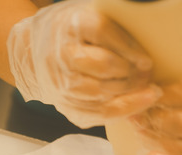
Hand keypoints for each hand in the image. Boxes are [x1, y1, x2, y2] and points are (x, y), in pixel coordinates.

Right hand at [7, 0, 161, 127]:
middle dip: (132, 73)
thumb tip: (148, 31)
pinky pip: (97, 113)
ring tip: (149, 91)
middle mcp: (62, 54)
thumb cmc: (70, 32)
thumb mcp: (86, 14)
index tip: (147, 59)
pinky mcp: (65, 103)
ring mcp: (61, 82)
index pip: (102, 32)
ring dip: (129, 93)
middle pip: (103, 65)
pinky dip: (122, 110)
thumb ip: (111, 23)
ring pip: (101, 93)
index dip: (129, 47)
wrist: (32, 52)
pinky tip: (139, 104)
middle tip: (149, 75)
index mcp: (69, 24)